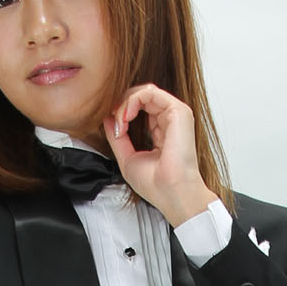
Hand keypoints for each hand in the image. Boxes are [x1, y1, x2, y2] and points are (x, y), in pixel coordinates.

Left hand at [102, 83, 215, 227]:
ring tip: (120, 122)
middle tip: (115, 124)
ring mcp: (175, 114)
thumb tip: (108, 118)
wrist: (172, 193)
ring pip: (144, 92)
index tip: (114, 129)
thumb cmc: (157, 184)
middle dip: (122, 105)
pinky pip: (149, 93)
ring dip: (125, 104)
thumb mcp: (127, 157)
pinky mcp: (178, 111)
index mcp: (162, 130)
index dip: (122, 112)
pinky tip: (125, 117)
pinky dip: (132, 102)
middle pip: (142, 96)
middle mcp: (170, 120)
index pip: (141, 108)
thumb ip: (117, 137)